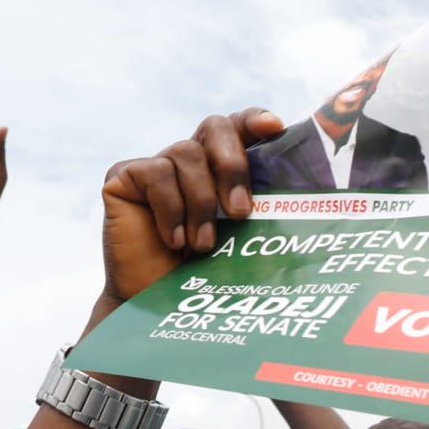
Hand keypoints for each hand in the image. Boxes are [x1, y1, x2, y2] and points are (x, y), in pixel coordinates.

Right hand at [99, 108, 284, 303]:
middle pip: (215, 127)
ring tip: (202, 245)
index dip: (255, 121)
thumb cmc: (202, 276)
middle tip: (239, 212)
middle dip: (232, 165)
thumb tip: (304, 202)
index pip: (239, 127)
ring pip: (186, 153)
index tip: (275, 128)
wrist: (155, 307)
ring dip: (200, 203)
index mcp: (219, 167)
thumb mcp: (240, 241)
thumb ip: (261, 212)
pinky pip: (156, 173)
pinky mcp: (124, 177)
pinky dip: (170, 208)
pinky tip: (173, 241)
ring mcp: (155, 165)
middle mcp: (188, 160)